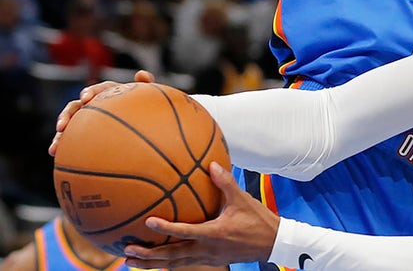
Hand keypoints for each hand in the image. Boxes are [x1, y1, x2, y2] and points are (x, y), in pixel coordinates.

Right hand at [49, 70, 155, 155]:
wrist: (147, 128)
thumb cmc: (149, 110)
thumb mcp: (150, 99)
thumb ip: (147, 86)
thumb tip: (141, 74)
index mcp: (113, 94)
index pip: (101, 90)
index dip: (92, 92)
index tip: (86, 98)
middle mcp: (97, 105)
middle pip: (78, 106)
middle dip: (68, 114)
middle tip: (62, 125)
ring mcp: (89, 119)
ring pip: (71, 124)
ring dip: (60, 133)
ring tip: (55, 147)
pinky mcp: (85, 133)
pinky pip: (71, 138)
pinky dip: (62, 144)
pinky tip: (55, 153)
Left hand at [124, 162, 278, 267]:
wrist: (272, 243)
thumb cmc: (258, 220)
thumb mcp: (242, 200)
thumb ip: (226, 182)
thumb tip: (211, 164)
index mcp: (214, 233)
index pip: (185, 231)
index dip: (166, 227)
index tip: (148, 222)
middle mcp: (207, 249)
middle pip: (172, 255)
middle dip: (149, 255)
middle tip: (128, 251)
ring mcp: (207, 258)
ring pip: (175, 264)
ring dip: (152, 264)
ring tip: (132, 262)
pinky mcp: (210, 261)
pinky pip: (183, 264)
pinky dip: (167, 264)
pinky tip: (156, 263)